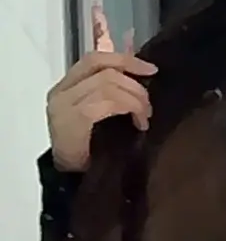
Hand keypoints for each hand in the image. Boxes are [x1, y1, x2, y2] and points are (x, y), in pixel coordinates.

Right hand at [46, 2, 156, 172]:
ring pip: (108, 84)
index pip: (95, 59)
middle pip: (104, 68)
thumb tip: (142, 78)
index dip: (125, 60)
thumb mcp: (98, 117)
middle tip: (149, 106)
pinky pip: (106, 102)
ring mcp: (64, 104)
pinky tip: (138, 124)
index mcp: (65, 87)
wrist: (69, 181)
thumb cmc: (88, 152)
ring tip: (144, 117)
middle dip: (134, 84)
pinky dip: (129, 108)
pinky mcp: (73, 119)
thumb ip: (110, 95)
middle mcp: (61, 92)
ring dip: (135, 99)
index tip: (151, 69)